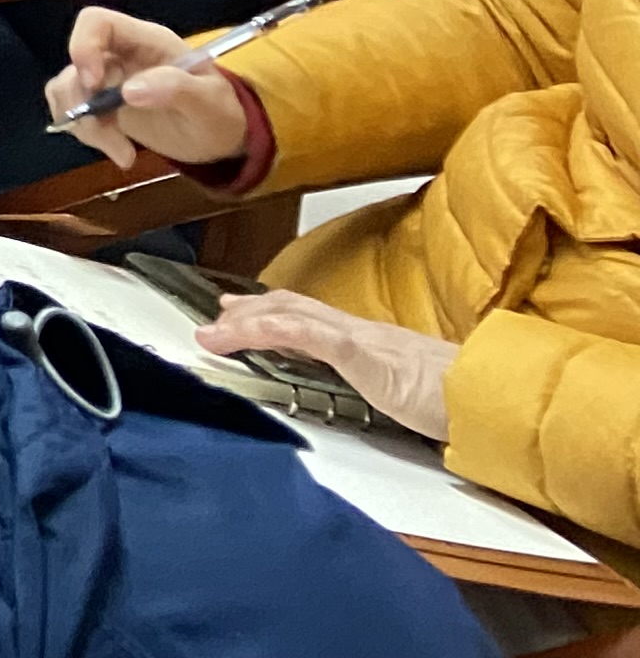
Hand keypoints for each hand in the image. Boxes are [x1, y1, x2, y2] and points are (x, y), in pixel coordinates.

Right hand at [43, 7, 257, 171]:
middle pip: (75, 64)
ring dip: (85, 125)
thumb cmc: (220, 112)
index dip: (83, 46)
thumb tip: (129, 91)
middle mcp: (119, 55)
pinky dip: (85, 133)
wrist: (221, 136)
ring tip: (122, 153)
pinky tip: (117, 150)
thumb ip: (176, 89)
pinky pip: (72, 110)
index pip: (97, 22)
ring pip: (67, 90)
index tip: (94, 85)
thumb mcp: (209, 102)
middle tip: (113, 138)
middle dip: (84, 103)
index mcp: (145, 41)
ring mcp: (107, 80)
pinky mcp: (101, 105)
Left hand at [196, 294, 458, 439]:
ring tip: (211, 333)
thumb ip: (392, 390)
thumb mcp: (415, 394)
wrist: (500, 400)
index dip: (277, 312)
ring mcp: (366, 341)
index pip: (317, 319)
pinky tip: (247, 330)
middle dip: (252, 310)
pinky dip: (274, 329)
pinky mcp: (369, 356)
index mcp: (375, 344)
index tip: (245, 313)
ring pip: (293, 317)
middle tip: (217, 316)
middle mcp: (365, 333)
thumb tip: (384, 397)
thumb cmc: (466, 402)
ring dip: (247, 323)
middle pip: (295, 309)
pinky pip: (313, 335)